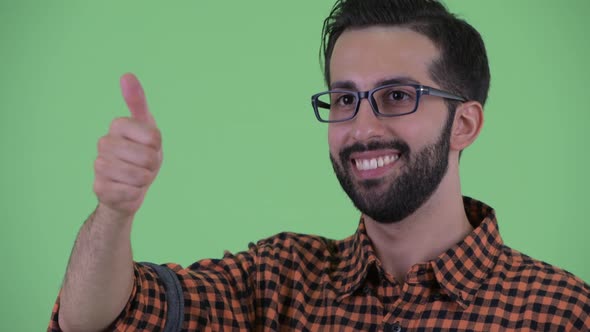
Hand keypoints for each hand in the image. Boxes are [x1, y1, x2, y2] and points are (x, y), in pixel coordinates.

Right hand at [93, 73, 162, 219]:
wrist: (129, 187)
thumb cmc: (141, 154)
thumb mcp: (146, 126)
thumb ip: (138, 101)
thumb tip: (126, 75)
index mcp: (118, 125)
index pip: (153, 136)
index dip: (157, 145)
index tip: (150, 146)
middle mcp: (104, 143)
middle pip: (147, 158)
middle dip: (152, 165)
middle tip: (144, 165)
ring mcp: (99, 166)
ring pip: (139, 176)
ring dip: (144, 180)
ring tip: (136, 177)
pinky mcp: (99, 188)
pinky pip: (131, 193)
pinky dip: (135, 194)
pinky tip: (127, 190)